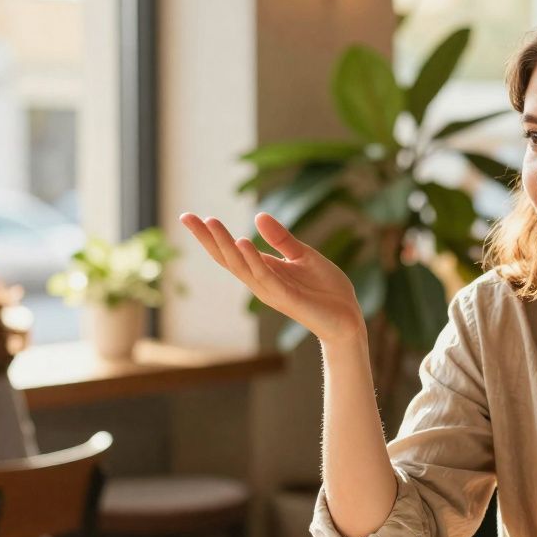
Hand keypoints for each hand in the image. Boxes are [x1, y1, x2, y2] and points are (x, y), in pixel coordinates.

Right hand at [179, 212, 364, 345]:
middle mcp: (262, 282)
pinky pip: (266, 276)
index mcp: (265, 270)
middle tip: (186, 217)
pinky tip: (242, 242)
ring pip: (242, 266)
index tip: (189, 217)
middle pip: (227, 258)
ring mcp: (272, 291)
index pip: (231, 251)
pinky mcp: (288, 298)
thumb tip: (258, 216)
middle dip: (207, 238)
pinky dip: (253, 260)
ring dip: (225, 244)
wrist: (349, 319)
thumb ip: (282, 239)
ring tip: (210, 222)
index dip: (211, 236)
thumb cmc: (327, 291)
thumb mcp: (304, 256)